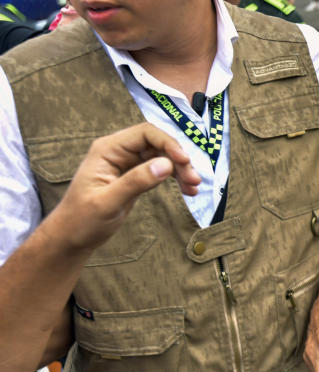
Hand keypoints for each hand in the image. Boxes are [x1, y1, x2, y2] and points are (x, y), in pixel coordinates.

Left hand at [54, 122, 199, 251]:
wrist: (71, 238)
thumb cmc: (81, 220)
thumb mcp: (107, 202)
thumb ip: (135, 182)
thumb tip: (166, 165)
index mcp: (107, 150)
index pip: (145, 133)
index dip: (168, 143)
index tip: (184, 161)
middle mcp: (119, 151)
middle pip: (158, 144)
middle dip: (179, 159)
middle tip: (194, 180)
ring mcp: (127, 163)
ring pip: (163, 157)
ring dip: (181, 169)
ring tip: (194, 187)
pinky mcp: (135, 176)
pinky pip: (161, 170)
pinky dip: (176, 178)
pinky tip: (188, 190)